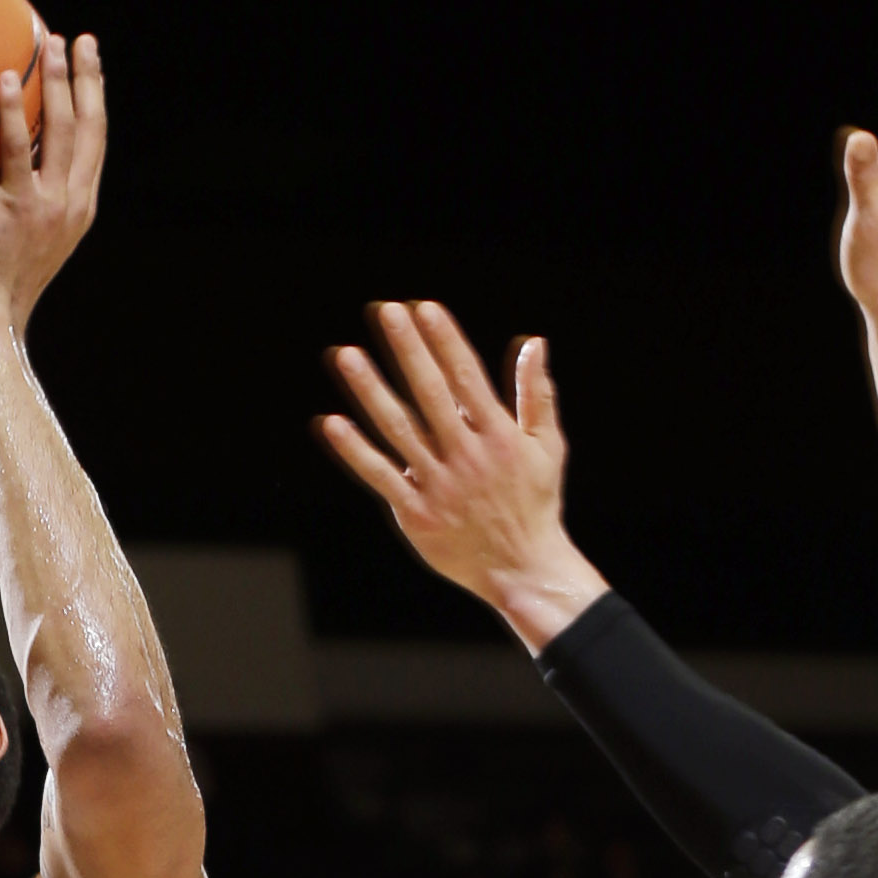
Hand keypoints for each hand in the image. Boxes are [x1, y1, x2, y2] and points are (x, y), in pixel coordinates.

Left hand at [0, 31, 103, 340]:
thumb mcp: (21, 240)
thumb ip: (20, 204)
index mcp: (80, 208)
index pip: (95, 144)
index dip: (96, 102)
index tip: (93, 70)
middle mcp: (74, 202)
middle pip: (91, 127)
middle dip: (89, 79)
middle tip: (83, 41)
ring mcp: (51, 204)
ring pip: (64, 130)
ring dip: (59, 82)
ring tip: (52, 44)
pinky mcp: (20, 207)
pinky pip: (18, 150)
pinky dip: (15, 112)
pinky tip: (5, 79)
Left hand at [319, 301, 609, 652]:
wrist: (522, 568)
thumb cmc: (535, 503)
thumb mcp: (547, 446)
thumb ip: (536, 393)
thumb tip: (534, 342)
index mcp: (498, 435)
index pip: (466, 377)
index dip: (444, 341)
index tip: (424, 308)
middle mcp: (466, 454)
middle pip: (429, 393)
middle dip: (407, 350)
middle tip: (385, 312)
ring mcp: (438, 484)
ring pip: (398, 428)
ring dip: (370, 390)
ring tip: (346, 354)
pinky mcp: (415, 513)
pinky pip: (380, 476)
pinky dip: (355, 450)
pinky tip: (331, 423)